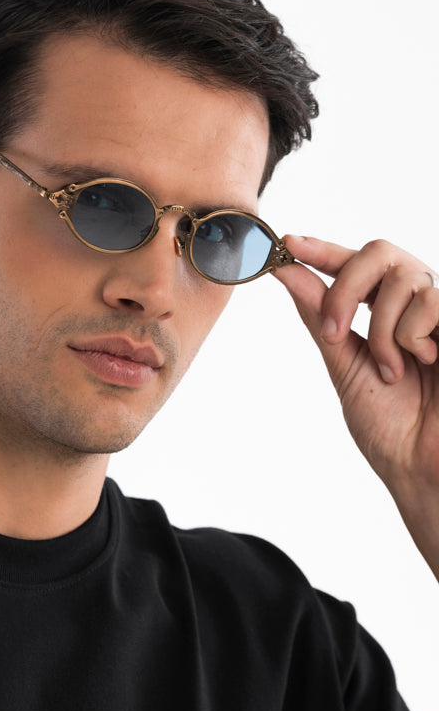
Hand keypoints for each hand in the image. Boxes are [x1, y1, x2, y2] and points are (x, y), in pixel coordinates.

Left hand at [274, 236, 438, 566]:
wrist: (423, 466)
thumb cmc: (390, 427)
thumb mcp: (345, 366)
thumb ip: (321, 316)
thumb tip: (286, 272)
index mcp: (385, 313)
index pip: (353, 266)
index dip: (322, 250)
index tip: (287, 244)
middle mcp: (415, 304)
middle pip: (377, 252)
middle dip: (345, 290)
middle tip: (334, 335)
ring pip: (401, 278)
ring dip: (382, 331)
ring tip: (394, 371)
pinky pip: (429, 302)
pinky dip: (412, 338)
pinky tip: (428, 364)